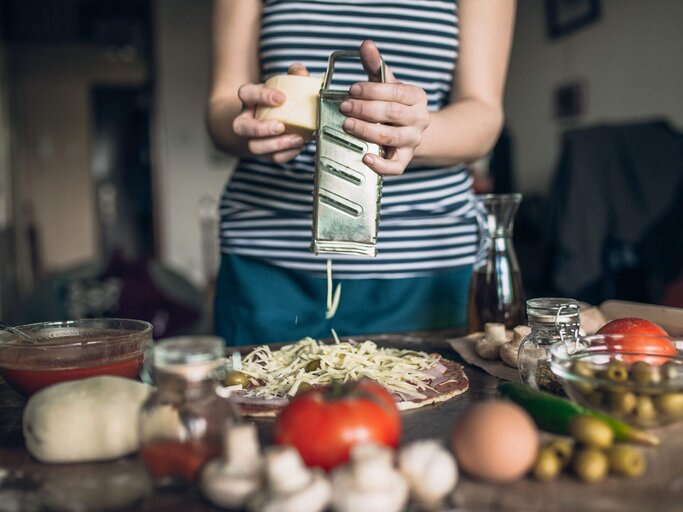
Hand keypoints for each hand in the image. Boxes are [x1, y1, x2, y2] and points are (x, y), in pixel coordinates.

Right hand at [232, 64, 308, 162]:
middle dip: (261, 129)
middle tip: (281, 126)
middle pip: (241, 127)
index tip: (281, 98)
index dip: (261, 96)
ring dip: (276, 145)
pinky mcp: (264, 152)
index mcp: (249, 100)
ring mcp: (252, 138)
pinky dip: (286, 154)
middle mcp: (245, 120)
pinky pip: (271, 157)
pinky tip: (298, 146)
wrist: (266, 121)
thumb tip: (300, 73)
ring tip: (296, 139)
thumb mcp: (282, 85)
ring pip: (254, 146)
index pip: (246, 93)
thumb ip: (293, 76)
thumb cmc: (276, 102)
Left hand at [340, 40, 429, 175]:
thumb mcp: (386, 84)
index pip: (396, 92)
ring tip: (347, 125)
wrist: (409, 131)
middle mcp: (419, 119)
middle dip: (365, 110)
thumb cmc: (392, 104)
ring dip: (367, 131)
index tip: (351, 90)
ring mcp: (413, 141)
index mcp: (416, 97)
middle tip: (344, 107)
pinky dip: (380, 164)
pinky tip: (365, 157)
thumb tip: (366, 44)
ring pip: (392, 137)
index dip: (372, 90)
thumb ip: (375, 65)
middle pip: (392, 114)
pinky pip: (395, 166)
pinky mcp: (405, 160)